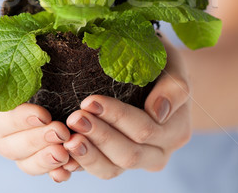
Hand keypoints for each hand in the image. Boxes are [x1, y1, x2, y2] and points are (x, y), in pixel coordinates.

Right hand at [0, 60, 78, 180]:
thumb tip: (19, 53)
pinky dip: (49, 171)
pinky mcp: (19, 152)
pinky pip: (31, 166)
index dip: (19, 119)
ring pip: (19, 159)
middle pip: (7, 143)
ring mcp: (1, 144)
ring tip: (66, 154)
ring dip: (43, 159)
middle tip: (61, 133)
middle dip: (36, 140)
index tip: (43, 115)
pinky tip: (66, 170)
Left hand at [63, 36, 190, 178]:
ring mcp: (135, 162)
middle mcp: (158, 153)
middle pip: (128, 154)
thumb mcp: (174, 67)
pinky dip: (79, 165)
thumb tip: (158, 111)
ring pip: (111, 169)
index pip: (145, 130)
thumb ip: (174, 88)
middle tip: (74, 118)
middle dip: (99, 136)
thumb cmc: (163, 67)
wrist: (157, 77)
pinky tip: (62, 156)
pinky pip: (97, 170)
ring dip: (87, 155)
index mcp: (175, 132)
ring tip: (67, 139)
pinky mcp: (114, 163)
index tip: (90, 101)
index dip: (117, 117)